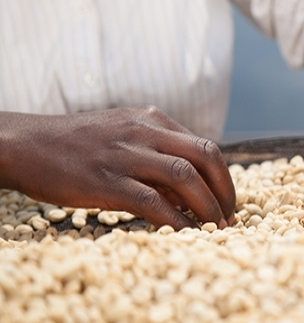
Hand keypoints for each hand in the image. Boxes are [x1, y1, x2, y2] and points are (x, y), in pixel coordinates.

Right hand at [0, 107, 235, 229]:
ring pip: (185, 178)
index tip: (226, 200)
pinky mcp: (107, 180)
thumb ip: (156, 153)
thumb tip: (187, 187)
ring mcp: (127, 155)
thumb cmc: (76, 143)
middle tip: (229, 216)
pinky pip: (154, 202)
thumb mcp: (123, 133)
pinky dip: (176, 220)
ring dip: (207, 207)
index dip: (223, 177)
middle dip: (225, 190)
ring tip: (215, 228)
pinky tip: (185, 233)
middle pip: (205, 156)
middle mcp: (145, 131)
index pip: (204, 146)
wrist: (26, 143)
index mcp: (153, 119)